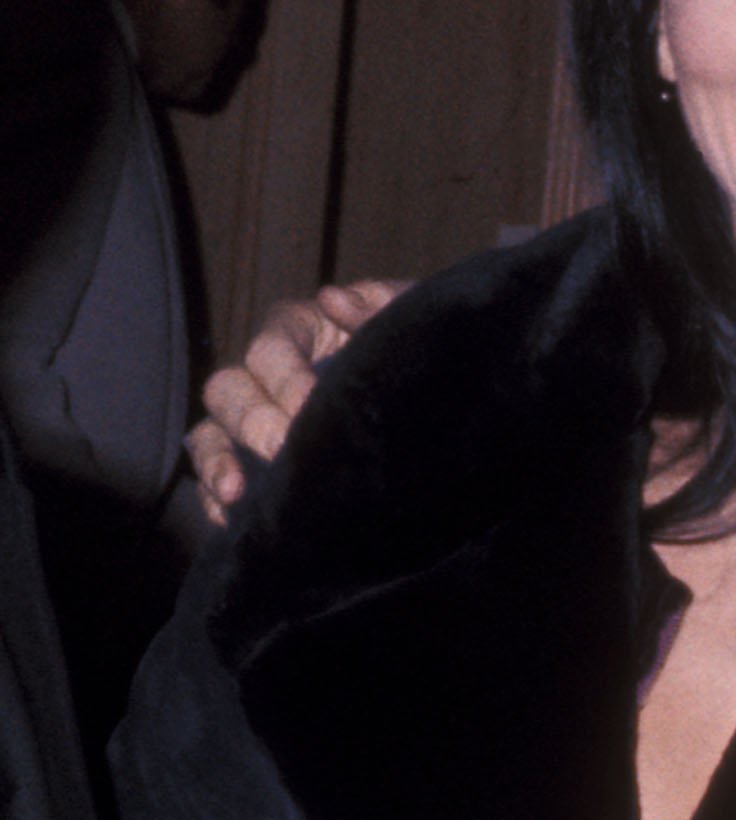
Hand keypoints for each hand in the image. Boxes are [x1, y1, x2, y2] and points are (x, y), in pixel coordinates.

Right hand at [188, 277, 405, 521]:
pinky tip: (233, 519)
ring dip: (216, 461)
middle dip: (252, 422)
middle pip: (229, 390)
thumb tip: (333, 300)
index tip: (310, 404)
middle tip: (282, 449)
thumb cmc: (415, 342)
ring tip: (236, 491)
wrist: (441, 386)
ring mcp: (253, 417)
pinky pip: (217, 477)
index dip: (284, 377)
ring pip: (210, 432)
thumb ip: (376, 304)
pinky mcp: (252, 458)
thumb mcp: (409, 314)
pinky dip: (216, 498)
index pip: (270, 349)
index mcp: (298, 329)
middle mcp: (264, 372)